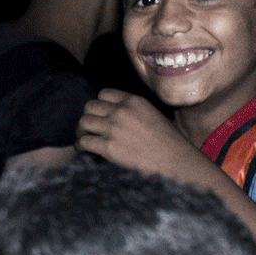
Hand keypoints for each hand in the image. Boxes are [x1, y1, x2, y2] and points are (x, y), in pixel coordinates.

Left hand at [75, 90, 212, 187]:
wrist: (175, 161)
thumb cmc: (168, 141)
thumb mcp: (152, 114)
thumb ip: (132, 110)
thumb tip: (113, 114)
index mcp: (133, 100)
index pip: (103, 94)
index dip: (99, 105)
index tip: (100, 114)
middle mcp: (121, 111)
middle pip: (89, 106)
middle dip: (88, 117)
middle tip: (89, 127)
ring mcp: (113, 128)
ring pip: (83, 122)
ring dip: (82, 131)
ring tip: (85, 138)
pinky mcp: (108, 147)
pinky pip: (83, 142)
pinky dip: (80, 146)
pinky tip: (84, 149)